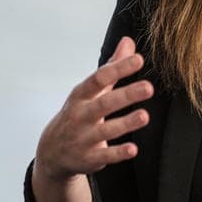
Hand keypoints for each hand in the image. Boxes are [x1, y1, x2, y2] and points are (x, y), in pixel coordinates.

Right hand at [34, 36, 153, 183]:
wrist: (52, 150)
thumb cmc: (78, 112)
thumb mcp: (91, 89)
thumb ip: (113, 66)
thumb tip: (129, 42)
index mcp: (82, 94)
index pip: (100, 78)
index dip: (119, 68)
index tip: (139, 59)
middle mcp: (81, 114)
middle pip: (104, 103)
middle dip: (126, 95)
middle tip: (149, 87)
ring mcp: (83, 137)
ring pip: (106, 130)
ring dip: (125, 123)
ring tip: (144, 116)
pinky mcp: (89, 158)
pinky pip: (105, 156)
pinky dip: (118, 153)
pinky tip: (133, 149)